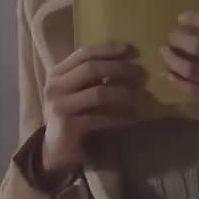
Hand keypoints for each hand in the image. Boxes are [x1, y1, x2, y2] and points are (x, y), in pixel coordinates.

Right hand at [40, 42, 144, 179]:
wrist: (56, 149)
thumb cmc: (72, 115)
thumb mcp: (77, 90)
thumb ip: (92, 75)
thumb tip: (126, 59)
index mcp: (57, 73)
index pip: (84, 54)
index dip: (109, 50)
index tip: (133, 50)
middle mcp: (55, 87)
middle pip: (91, 69)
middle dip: (120, 68)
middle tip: (143, 74)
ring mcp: (60, 106)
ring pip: (98, 92)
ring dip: (125, 93)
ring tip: (143, 96)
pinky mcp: (69, 126)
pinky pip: (101, 118)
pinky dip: (120, 117)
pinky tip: (133, 117)